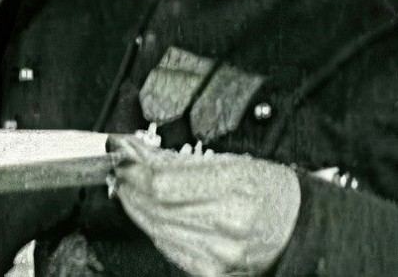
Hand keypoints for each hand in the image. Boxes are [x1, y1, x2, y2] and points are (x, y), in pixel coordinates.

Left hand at [110, 136, 299, 276]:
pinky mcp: (212, 273)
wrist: (298, 228)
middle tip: (118, 166)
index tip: (122, 153)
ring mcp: (218, 254)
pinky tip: (145, 214)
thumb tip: (145, 155)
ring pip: (157, 229)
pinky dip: (153, 229)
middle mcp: (224, 224)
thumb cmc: (272, 191)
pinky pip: (170, 249)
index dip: (134, 168)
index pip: (162, 182)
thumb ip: (186, 162)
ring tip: (126, 186)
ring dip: (135, 206)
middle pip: (155, 205)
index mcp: (232, 188)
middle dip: (130, 183)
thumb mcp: (235, 162)